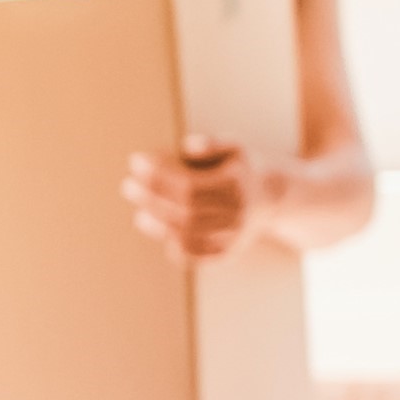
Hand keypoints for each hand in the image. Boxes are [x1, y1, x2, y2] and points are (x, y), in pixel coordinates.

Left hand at [126, 141, 262, 259]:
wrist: (271, 199)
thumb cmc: (240, 169)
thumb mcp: (233, 148)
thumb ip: (211, 143)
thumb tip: (187, 146)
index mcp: (237, 185)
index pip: (189, 185)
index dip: (158, 175)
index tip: (136, 161)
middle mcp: (237, 213)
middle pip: (185, 211)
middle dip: (151, 198)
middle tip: (128, 185)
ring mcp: (233, 236)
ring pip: (188, 236)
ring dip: (156, 224)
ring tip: (140, 211)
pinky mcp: (227, 252)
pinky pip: (194, 255)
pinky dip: (173, 246)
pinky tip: (159, 228)